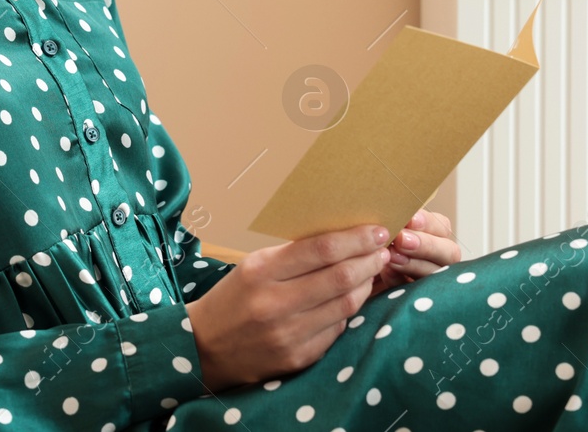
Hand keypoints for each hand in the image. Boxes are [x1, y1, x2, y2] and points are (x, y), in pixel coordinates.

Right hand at [185, 223, 391, 390]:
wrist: (204, 347)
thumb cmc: (233, 299)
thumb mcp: (253, 266)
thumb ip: (293, 256)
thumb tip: (343, 242)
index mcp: (261, 271)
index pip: (321, 250)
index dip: (356, 239)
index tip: (376, 230)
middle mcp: (275, 303)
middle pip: (340, 277)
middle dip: (369, 260)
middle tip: (382, 249)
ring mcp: (288, 334)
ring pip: (346, 305)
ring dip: (366, 284)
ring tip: (372, 271)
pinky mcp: (298, 357)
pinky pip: (337, 329)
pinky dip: (348, 310)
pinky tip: (351, 299)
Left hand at [370, 208, 461, 292]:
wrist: (360, 267)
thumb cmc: (378, 239)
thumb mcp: (387, 227)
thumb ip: (394, 221)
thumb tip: (386, 209)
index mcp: (437, 234)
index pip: (442, 226)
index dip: (428, 222)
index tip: (410, 219)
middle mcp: (441, 256)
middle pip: (448, 251)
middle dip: (425, 245)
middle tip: (401, 240)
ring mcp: (433, 277)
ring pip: (435, 272)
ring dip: (413, 263)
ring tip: (391, 256)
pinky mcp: (419, 295)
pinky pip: (415, 290)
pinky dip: (400, 280)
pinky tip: (386, 272)